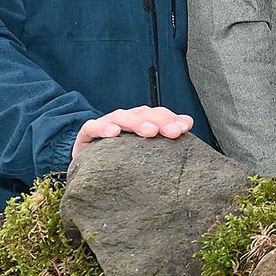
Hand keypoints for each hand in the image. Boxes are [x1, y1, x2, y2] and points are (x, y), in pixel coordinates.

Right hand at [71, 106, 196, 159]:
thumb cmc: (120, 156)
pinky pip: (93, 127)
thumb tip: (188, 122)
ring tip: (150, 132)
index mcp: (141, 121)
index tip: (185, 128)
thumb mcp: (142, 149)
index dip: (171, 118)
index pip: (158, 114)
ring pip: (122, 117)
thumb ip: (164, 135)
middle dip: (160, 121)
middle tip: (173, 132)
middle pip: (144, 114)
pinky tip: (114, 134)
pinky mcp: (87, 132)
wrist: (87, 161)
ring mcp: (106, 124)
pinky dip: (103, 128)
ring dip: (137, 123)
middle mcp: (126, 119)